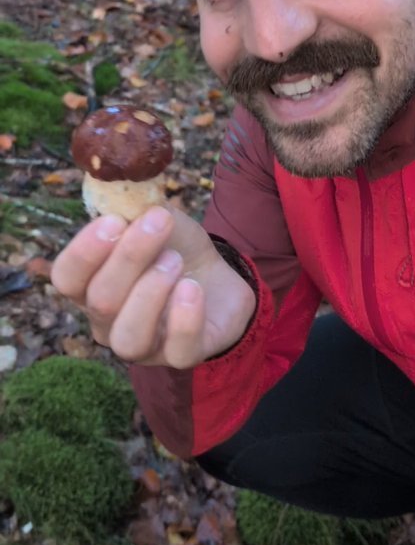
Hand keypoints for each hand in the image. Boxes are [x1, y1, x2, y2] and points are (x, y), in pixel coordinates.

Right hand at [51, 206, 255, 367]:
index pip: (66, 279)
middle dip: (130, 258)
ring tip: (175, 261)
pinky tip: (192, 289)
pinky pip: (176, 352)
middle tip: (159, 224)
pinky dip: (185, 319)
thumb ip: (133, 207)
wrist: (219, 274)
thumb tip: (118, 189)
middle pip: (101, 301)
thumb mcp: (155, 217)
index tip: (114, 220)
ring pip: (128, 338)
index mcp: (91, 285)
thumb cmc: (174, 246)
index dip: (84, 252)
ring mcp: (144, 345)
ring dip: (151, 292)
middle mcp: (108, 321)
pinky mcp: (182, 356)